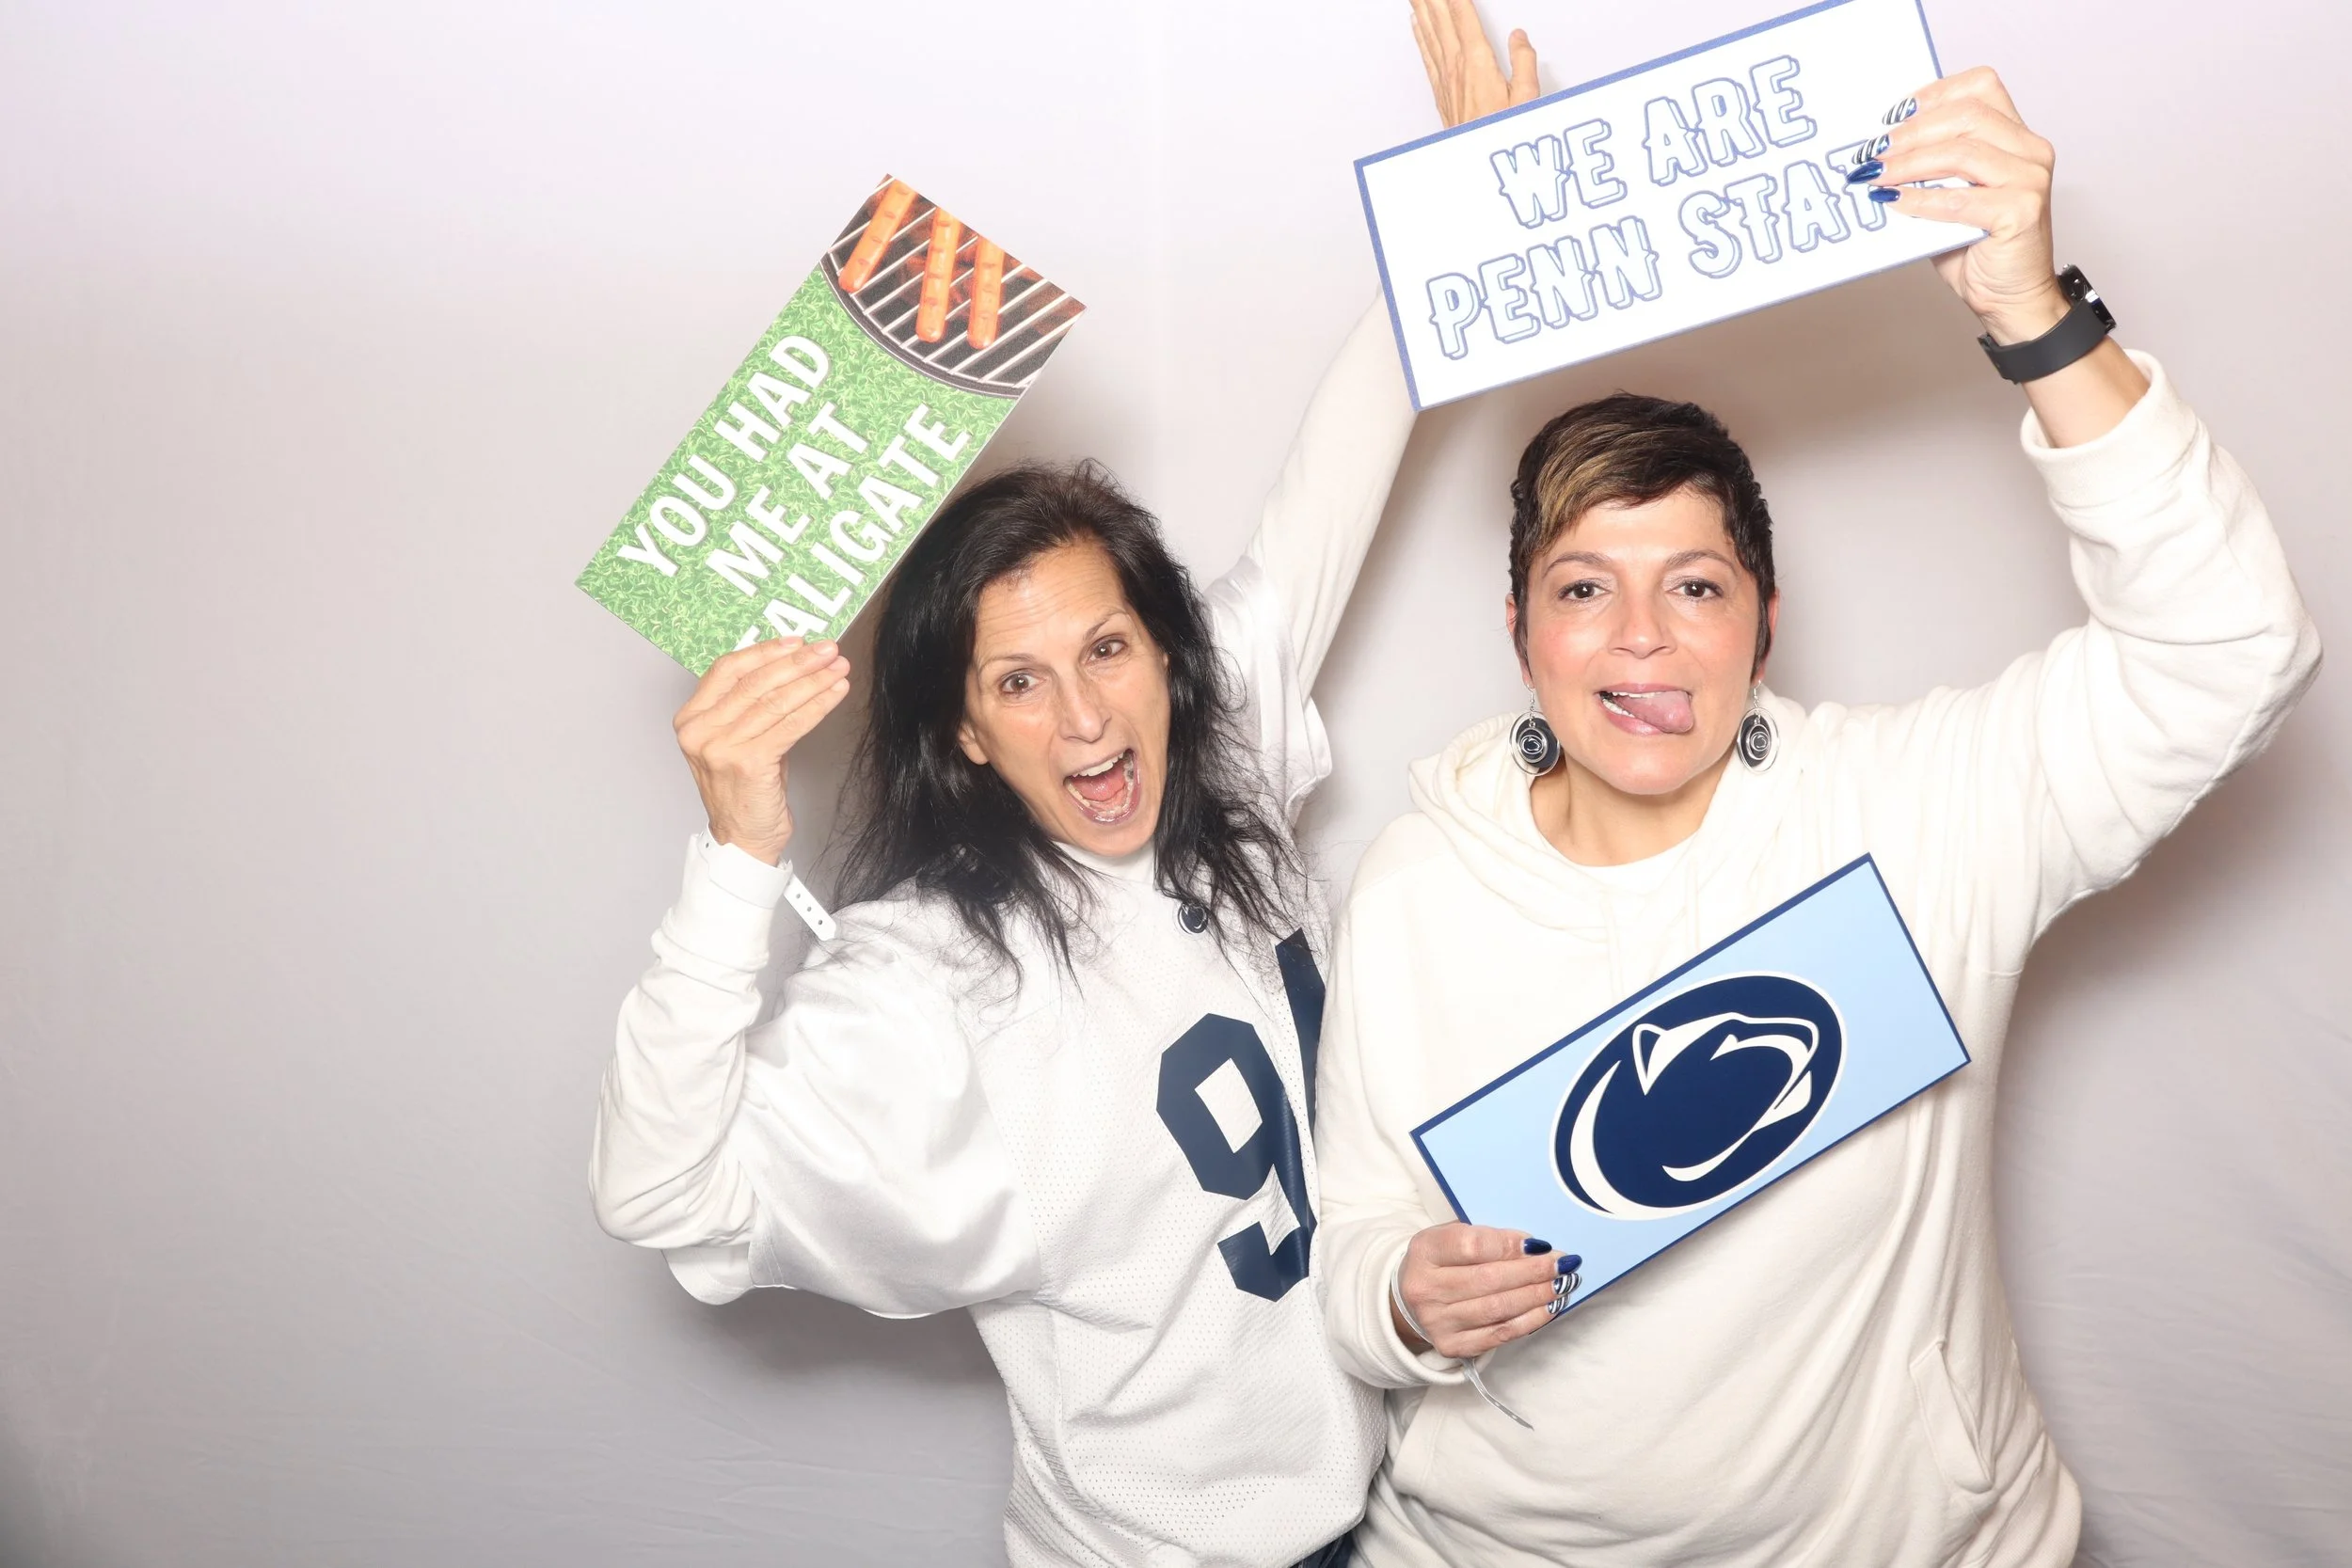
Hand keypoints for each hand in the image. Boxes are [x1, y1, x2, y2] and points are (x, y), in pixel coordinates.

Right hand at [672, 637, 852, 865]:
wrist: (742, 840)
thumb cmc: (744, 789)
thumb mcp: (738, 740)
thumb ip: (753, 705)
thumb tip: (794, 666)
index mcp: (691, 719)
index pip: (727, 669)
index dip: (765, 651)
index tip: (796, 641)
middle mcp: (700, 731)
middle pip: (755, 682)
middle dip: (797, 662)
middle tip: (827, 649)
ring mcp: (720, 747)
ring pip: (775, 701)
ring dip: (814, 681)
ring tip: (839, 668)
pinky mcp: (747, 763)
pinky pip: (791, 725)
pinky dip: (818, 706)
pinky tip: (836, 694)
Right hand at [1392, 1222, 1569, 1358]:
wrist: (1413, 1301)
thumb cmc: (1442, 1262)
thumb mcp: (1453, 1237)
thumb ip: (1488, 1238)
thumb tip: (1534, 1249)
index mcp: (1425, 1252)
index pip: (1471, 1246)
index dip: (1509, 1246)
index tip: (1540, 1245)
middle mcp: (1425, 1289)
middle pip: (1489, 1280)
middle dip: (1533, 1272)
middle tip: (1563, 1265)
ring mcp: (1437, 1322)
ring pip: (1498, 1309)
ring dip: (1537, 1296)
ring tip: (1562, 1284)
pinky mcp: (1452, 1346)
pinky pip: (1501, 1334)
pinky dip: (1530, 1320)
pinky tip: (1549, 1307)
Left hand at [1410, 0, 1538, 128]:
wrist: (1476, 167)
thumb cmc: (1500, 136)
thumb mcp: (1526, 97)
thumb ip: (1524, 62)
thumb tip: (1519, 37)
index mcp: (1478, 61)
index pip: (1463, 14)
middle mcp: (1457, 67)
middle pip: (1441, 18)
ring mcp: (1446, 79)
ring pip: (1430, 33)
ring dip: (1421, 8)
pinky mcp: (1441, 92)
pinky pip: (1427, 54)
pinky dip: (1419, 35)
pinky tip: (1415, 24)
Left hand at [1864, 66, 2147, 442]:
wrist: (2010, 300)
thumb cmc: (1978, 248)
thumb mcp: (1950, 196)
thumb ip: (1928, 169)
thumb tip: (1873, 154)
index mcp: (2016, 137)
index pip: (1981, 86)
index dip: (1934, 92)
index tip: (1892, 113)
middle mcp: (2030, 150)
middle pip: (1966, 115)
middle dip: (1910, 132)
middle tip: (1871, 152)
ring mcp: (2030, 180)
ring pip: (1962, 152)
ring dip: (1909, 163)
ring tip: (1875, 176)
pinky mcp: (2021, 212)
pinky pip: (1960, 198)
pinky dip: (1921, 199)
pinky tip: (1894, 203)